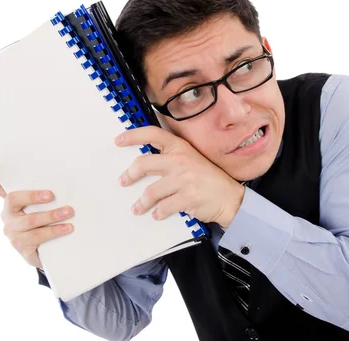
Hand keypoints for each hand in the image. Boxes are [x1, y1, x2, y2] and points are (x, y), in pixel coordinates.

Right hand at [0, 162, 73, 268]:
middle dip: (33, 196)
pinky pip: (37, 238)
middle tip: (52, 194)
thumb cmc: (46, 223)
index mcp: (11, 204)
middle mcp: (8, 217)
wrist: (49, 251)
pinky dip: (54, 232)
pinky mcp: (23, 248)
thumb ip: (44, 196)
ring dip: (51, 215)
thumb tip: (61, 181)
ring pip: (29, 221)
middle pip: (13, 200)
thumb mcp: (42, 208)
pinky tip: (66, 228)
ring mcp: (13, 233)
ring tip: (68, 212)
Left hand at [115, 126, 244, 227]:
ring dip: (141, 203)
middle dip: (130, 175)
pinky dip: (158, 213)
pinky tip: (157, 215)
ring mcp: (184, 180)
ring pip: (151, 192)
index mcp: (181, 147)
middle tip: (123, 181)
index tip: (118, 140)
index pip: (153, 134)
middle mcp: (181, 160)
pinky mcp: (187, 198)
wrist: (230, 198)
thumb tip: (144, 163)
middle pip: (144, 164)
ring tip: (137, 208)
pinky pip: (163, 207)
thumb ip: (172, 157)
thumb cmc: (209, 179)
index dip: (133, 136)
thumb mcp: (192, 159)